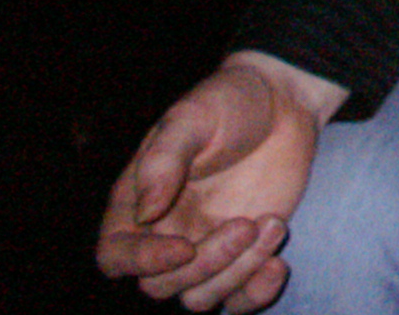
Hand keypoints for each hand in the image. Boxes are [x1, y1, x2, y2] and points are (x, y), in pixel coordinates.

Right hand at [96, 53, 343, 311]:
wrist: (284, 103)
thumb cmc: (228, 103)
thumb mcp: (192, 118)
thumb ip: (164, 160)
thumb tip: (145, 212)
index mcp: (136, 203)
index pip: (115, 256)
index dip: (141, 262)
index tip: (184, 246)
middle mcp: (165, 234)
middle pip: (162, 285)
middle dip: (205, 263)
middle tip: (247, 222)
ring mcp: (205, 248)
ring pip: (199, 298)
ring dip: (237, 274)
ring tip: (273, 225)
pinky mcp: (243, 255)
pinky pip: (238, 300)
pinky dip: (255, 295)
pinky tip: (278, 265)